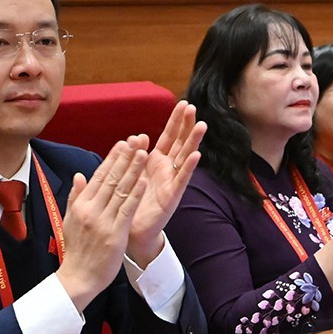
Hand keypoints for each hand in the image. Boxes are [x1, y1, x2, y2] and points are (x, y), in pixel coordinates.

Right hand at [55, 140, 149, 307]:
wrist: (78, 278)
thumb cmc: (76, 251)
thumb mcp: (70, 221)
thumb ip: (76, 197)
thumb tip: (79, 176)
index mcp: (81, 205)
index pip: (98, 176)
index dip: (112, 158)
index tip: (122, 143)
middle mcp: (91, 210)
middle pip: (111, 179)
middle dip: (125, 158)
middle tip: (136, 140)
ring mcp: (103, 222)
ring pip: (121, 191)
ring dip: (133, 170)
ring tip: (144, 152)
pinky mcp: (114, 234)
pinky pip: (127, 210)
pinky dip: (136, 194)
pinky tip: (144, 180)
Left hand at [124, 102, 205, 265]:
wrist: (130, 229)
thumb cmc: (131, 201)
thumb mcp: (130, 173)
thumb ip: (134, 155)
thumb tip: (137, 135)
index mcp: (156, 161)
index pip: (169, 136)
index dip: (176, 121)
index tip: (183, 103)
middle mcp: (167, 169)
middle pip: (180, 142)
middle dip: (186, 125)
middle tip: (193, 106)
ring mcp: (172, 181)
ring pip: (185, 157)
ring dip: (193, 141)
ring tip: (202, 125)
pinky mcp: (172, 196)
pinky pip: (181, 179)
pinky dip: (189, 167)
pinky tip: (196, 155)